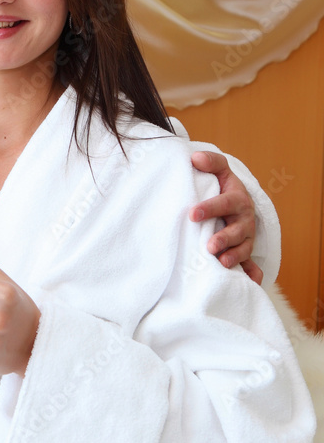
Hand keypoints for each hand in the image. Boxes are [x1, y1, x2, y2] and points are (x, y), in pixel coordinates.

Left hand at [189, 151, 261, 283]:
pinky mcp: (243, 253)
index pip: (224, 203)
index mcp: (237, 200)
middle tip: (210, 246)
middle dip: (224, 239)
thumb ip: (210, 162)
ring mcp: (245, 239)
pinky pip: (250, 267)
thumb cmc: (222, 187)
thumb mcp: (220, 172)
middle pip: (237, 231)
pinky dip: (251, 276)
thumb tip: (194, 158)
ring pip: (243, 250)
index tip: (192, 214)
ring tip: (221, 263)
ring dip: (234, 257)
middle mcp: (244, 221)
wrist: (236, 203)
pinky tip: (248, 284)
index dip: (209, 208)